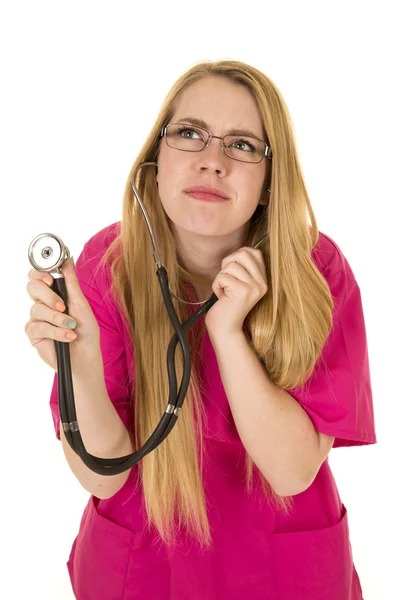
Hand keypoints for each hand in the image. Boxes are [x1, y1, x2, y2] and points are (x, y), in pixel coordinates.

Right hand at [25, 258, 102, 373]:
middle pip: (32, 287)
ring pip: (37, 309)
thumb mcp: (81, 304)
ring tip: (72, 326)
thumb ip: (71, 283)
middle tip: (63, 306)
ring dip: (58, 319)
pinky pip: (38, 327)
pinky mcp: (34, 334)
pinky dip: (56, 331)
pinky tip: (68, 336)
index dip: (39, 273)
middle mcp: (43, 304)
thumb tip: (67, 260)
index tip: (50, 278)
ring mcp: (37, 319)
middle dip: (49, 296)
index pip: (38, 276)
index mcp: (54, 293)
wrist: (86, 355)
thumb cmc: (86, 331)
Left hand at [204, 247, 267, 336]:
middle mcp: (262, 283)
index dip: (237, 255)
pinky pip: (222, 276)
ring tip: (224, 291)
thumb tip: (238, 250)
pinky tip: (221, 297)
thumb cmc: (227, 304)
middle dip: (227, 264)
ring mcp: (254, 287)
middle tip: (225, 280)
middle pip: (243, 253)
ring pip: (231, 265)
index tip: (231, 271)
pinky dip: (216, 285)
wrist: (225, 329)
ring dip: (221, 277)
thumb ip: (242, 268)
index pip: (254, 252)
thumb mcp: (239, 283)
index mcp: (263, 280)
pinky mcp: (243, 291)